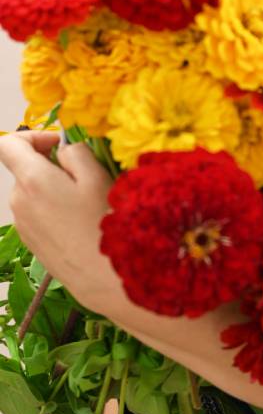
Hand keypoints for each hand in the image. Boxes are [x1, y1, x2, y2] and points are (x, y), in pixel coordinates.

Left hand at [0, 132, 118, 309]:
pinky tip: (80, 223)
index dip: (33, 136)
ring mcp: (23, 225)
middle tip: (86, 177)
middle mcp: (19, 202)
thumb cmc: (103, 225)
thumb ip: (75, 153)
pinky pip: (38, 214)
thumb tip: (63, 149)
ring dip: (55, 189)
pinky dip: (55, 210)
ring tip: (86, 204)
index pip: (9, 145)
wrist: (103, 278)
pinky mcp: (32, 243)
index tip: (58, 143)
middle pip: (26, 170)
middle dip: (52, 166)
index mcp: (32, 180)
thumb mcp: (96, 177)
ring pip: (34, 193)